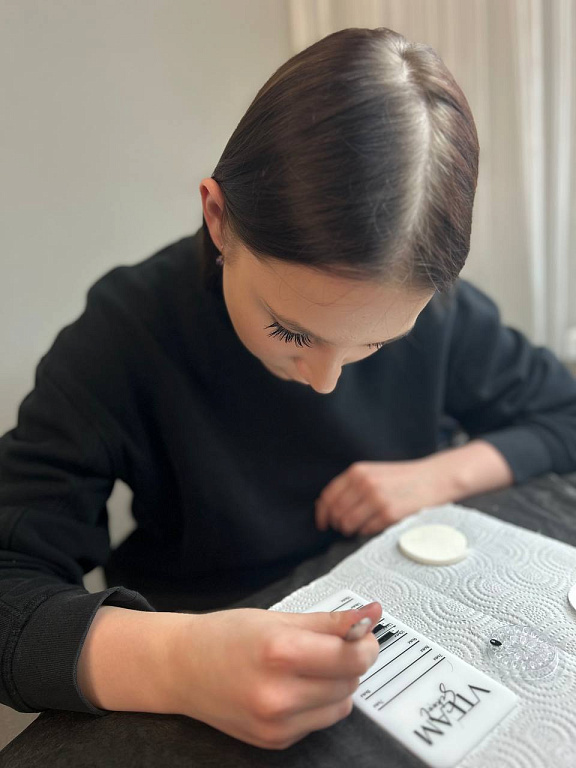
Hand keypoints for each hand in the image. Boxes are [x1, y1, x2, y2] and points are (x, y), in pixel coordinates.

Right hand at [168, 602, 380, 748]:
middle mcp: (279, 694)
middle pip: (350, 681)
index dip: (365, 642)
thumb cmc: (228, 635)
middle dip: (350, 660)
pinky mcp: (275, 742)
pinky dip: (317, 704)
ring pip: (341, 705)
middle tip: (330, 645)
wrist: (182, 668)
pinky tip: (292, 688)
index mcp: (280, 652)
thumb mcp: (279, 618)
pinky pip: (319, 722)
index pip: (352, 657)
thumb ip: (330, 621)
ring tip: (307, 667)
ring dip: (336, 684)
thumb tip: (372, 614)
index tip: (362, 633)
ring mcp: (277, 724)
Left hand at [315, 442, 513, 536]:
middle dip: (338, 524)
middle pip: (336, 512)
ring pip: (348, 524)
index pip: (328, 496)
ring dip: (351, 530)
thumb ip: (353, 485)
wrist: (434, 478)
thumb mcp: (374, 472)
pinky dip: (367, 531)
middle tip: (344, 527)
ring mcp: (376, 499)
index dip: (323, 513)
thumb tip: (330, 507)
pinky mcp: (389, 513)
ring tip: (360, 527)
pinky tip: (375, 525)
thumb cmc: (404, 478)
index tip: (323, 523)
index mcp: (358, 471)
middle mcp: (364, 484)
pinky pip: (366, 530)